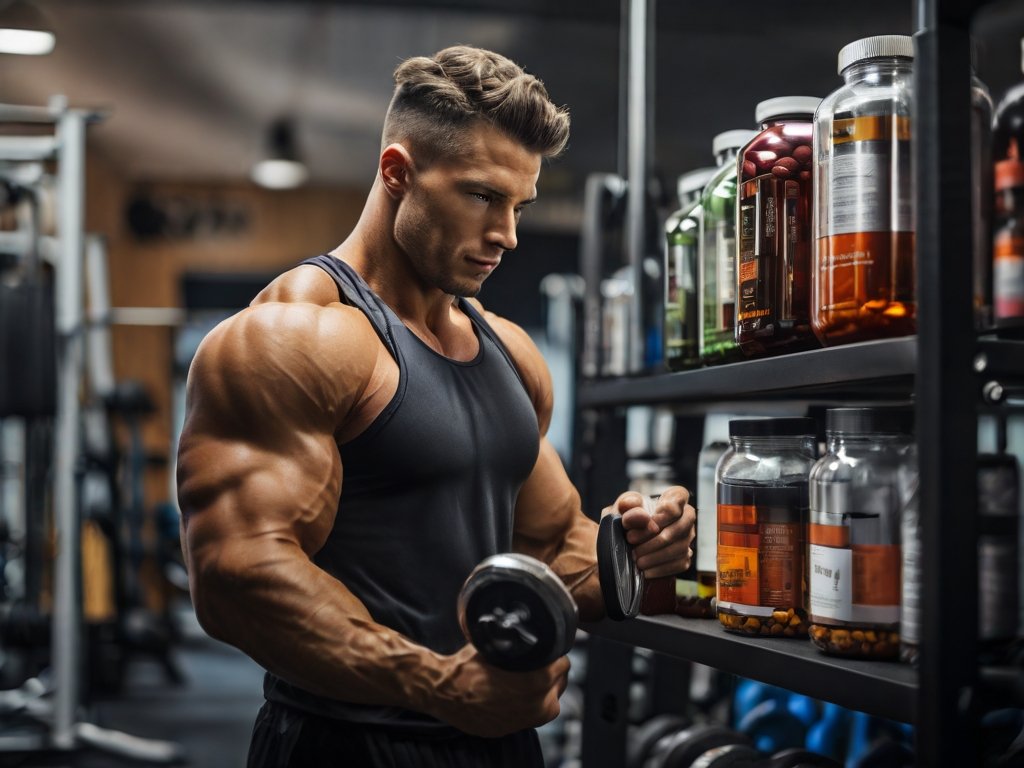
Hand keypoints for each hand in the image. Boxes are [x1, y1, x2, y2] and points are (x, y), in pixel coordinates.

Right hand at [428, 644, 569, 737]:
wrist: (443, 691)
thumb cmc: (468, 666)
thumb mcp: (497, 644)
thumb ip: (520, 642)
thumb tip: (530, 632)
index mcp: (539, 680)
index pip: (563, 664)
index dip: (554, 655)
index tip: (548, 652)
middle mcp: (538, 705)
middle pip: (558, 685)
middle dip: (551, 674)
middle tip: (538, 664)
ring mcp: (525, 721)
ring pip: (547, 703)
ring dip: (542, 692)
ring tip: (527, 680)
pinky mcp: (512, 729)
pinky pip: (529, 715)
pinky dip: (526, 705)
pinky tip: (514, 694)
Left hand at [602, 487, 695, 578]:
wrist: (622, 544)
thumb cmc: (624, 521)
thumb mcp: (620, 509)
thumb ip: (628, 507)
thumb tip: (643, 516)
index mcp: (671, 498)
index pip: (680, 496)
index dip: (668, 509)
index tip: (649, 519)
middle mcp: (684, 517)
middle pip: (681, 525)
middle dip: (657, 536)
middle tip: (632, 541)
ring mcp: (687, 538)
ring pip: (680, 546)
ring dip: (656, 554)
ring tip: (635, 558)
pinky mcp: (684, 557)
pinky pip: (679, 564)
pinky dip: (660, 568)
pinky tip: (645, 570)